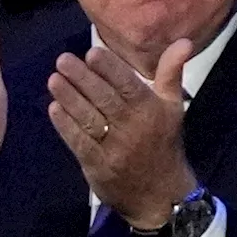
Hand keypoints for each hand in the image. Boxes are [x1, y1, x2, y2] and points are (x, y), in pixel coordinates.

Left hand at [47, 41, 196, 229]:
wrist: (161, 195)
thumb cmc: (163, 144)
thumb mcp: (173, 108)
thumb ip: (171, 73)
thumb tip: (183, 41)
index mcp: (150, 111)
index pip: (127, 85)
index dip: (109, 68)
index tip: (91, 52)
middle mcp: (132, 128)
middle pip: (104, 99)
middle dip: (82, 78)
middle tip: (62, 60)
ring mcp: (113, 148)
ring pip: (88, 119)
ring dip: (69, 98)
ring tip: (53, 79)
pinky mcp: (97, 166)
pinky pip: (79, 142)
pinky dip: (65, 125)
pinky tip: (54, 108)